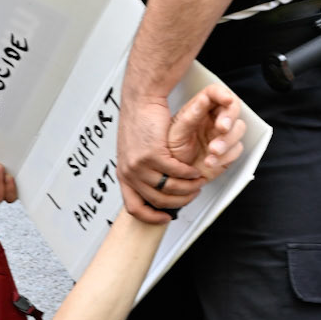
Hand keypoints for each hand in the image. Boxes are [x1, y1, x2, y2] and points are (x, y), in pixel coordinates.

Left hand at [116, 79, 245, 224]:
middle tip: (192, 195)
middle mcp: (129, 173)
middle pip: (156, 200)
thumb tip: (150, 186)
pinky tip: (195, 170)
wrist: (140, 101)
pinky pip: (175, 172)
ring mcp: (140, 165)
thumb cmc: (139, 123)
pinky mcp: (153, 154)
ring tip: (197, 183)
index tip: (165, 217)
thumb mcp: (132, 152)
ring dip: (187, 188)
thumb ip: (139, 170)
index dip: (151, 217)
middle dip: (178, 202)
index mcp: (123, 175)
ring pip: (168, 188)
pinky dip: (188, 174)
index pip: (133, 207)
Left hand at [166, 81, 244, 179]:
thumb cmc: (174, 150)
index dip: (223, 94)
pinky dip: (225, 156)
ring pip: (238, 128)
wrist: (175, 175)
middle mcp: (214, 119)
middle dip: (230, 118)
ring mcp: (223, 134)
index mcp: (200, 109)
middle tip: (222, 128)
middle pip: (233, 108)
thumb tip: (203, 99)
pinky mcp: (229, 150)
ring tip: (212, 150)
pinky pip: (237, 149)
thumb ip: (190, 116)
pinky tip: (211, 161)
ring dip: (227, 140)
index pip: (215, 93)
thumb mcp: (177, 131)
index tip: (227, 100)